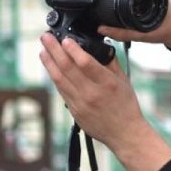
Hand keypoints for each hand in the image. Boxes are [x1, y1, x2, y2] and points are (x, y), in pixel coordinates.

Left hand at [39, 32, 170, 170]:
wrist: (125, 133)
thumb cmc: (127, 107)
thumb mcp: (124, 82)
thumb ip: (111, 64)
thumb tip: (99, 47)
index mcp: (108, 83)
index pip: (85, 62)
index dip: (73, 49)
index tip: (65, 39)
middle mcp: (92, 93)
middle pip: (67, 68)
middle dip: (54, 50)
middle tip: (46, 37)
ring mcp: (81, 103)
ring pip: (59, 79)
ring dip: (49, 63)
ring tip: (43, 50)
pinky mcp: (74, 111)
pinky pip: (61, 91)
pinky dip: (55, 77)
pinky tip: (51, 68)